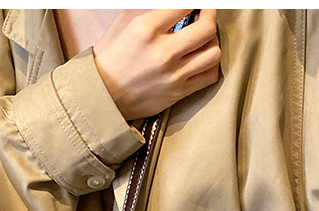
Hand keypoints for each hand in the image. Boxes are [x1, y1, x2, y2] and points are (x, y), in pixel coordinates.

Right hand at [93, 9, 220, 119]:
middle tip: (206, 11)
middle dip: (210, 14)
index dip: (194, 2)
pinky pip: (210, 76)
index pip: (184, 5)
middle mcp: (163, 52)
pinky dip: (212, 63)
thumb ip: (153, 8)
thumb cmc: (113, 55)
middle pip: (206, 28)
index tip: (195, 3)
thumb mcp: (125, 21)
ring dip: (213, 40)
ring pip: (213, 53)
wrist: (105, 94)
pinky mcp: (179, 92)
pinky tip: (203, 57)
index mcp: (146, 29)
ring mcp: (174, 74)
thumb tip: (179, 6)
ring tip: (205, 36)